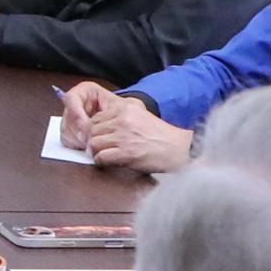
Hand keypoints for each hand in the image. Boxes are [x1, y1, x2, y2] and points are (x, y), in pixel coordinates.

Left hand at [64, 84, 192, 175]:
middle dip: (93, 141)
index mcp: (125, 108)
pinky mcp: (126, 153)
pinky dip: (101, 162)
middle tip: (100, 148)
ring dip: (96, 152)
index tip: (99, 137)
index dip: (94, 130)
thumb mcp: (139, 117)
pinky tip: (109, 162)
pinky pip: (100, 157)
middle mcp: (122, 120)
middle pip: (92, 131)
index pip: (95, 118)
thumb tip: (96, 125)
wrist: (178, 149)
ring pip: (93, 144)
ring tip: (105, 155)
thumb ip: (120, 118)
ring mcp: (124, 136)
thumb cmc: (160, 135)